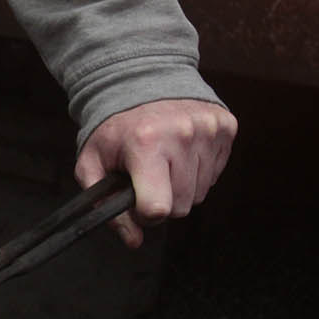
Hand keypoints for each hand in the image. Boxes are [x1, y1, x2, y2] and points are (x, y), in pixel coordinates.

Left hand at [74, 98, 236, 247]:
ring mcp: (208, 130)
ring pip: (200, 193)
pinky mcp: (226, 127)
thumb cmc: (115, 127)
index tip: (136, 201)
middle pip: (181, 205)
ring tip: (163, 161)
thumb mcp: (93, 163)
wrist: (142, 78)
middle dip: (162, 200)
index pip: (157, 208)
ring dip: (180, 186)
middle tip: (147, 177)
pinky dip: (197, 171)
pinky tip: (180, 152)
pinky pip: (214, 174)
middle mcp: (182, 135)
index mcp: (146, 144)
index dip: (145, 214)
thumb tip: (133, 241)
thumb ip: (104, 205)